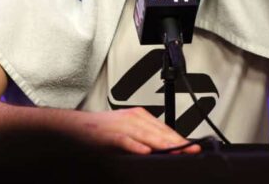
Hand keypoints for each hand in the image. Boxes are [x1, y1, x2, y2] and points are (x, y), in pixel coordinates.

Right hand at [69, 107, 200, 154]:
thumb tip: (162, 150)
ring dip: (162, 144)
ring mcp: (121, 125)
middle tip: (192, 150)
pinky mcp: (108, 135)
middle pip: (159, 132)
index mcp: (138, 116)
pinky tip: (145, 152)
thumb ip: (144, 138)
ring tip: (176, 151)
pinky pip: (125, 140)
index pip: (164, 129)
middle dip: (176, 142)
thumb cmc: (99, 131)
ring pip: (146, 135)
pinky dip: (135, 146)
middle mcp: (132, 118)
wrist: (74, 126)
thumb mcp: (127, 131)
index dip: (179, 139)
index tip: (194, 148)